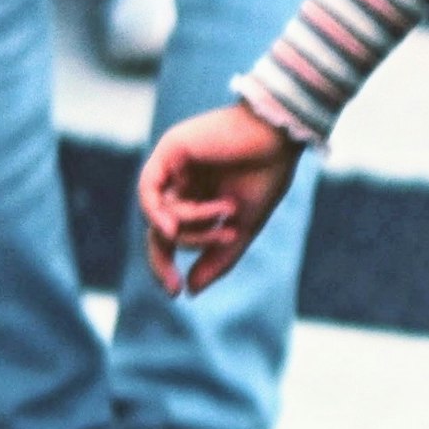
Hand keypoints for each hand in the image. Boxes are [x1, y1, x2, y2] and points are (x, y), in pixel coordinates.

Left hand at [137, 102, 305, 297]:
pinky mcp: (169, 150)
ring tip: (226, 211)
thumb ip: (217, 258)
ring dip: (191, 226)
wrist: (280, 137)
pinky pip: (149, 190)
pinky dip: (157, 213)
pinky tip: (173, 228)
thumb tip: (190, 290)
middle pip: (158, 230)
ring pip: (159, 214)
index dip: (165, 266)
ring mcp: (173, 166)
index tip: (177, 291)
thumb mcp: (242, 228)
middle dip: (165, 259)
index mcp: (198, 198)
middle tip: (175, 283)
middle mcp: (181, 183)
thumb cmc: (268, 174)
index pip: (170, 237)